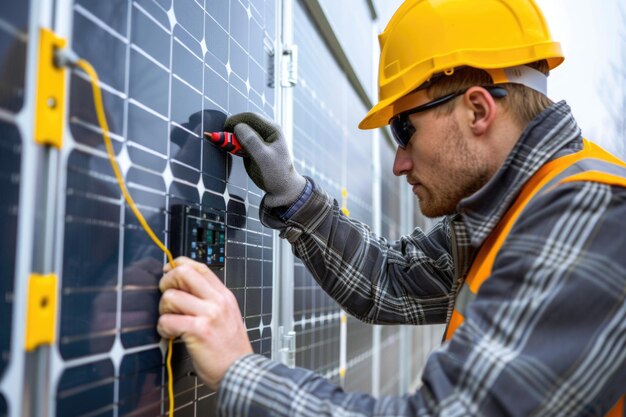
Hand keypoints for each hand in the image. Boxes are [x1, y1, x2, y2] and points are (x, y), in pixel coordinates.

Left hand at [157, 257, 252, 389]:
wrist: (239, 371)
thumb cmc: (230, 349)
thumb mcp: (227, 316)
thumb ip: (209, 301)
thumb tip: (183, 288)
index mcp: (224, 296)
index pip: (199, 267)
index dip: (179, 265)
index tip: (169, 271)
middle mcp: (217, 301)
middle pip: (184, 273)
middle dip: (167, 282)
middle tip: (167, 298)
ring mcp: (209, 314)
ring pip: (171, 296)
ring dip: (163, 310)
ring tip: (170, 322)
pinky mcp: (198, 330)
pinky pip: (167, 320)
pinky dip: (163, 328)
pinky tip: (170, 335)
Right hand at [223, 112, 305, 207]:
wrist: (281, 190)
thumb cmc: (276, 173)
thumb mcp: (264, 158)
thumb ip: (251, 141)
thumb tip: (237, 127)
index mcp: (272, 130)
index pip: (251, 117)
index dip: (236, 120)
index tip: (224, 127)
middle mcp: (266, 132)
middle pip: (245, 123)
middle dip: (232, 128)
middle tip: (220, 136)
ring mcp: (259, 140)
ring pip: (241, 133)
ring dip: (231, 136)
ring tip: (221, 141)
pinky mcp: (253, 149)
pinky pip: (240, 142)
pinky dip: (232, 144)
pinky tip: (228, 147)